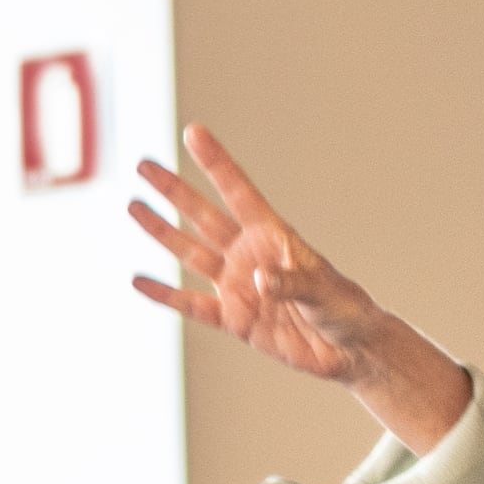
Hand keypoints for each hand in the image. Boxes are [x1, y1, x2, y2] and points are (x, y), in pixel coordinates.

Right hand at [129, 127, 470, 448]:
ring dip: (162, 231)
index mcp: (274, 237)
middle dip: (174, 191)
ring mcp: (237, 287)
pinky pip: (192, 305)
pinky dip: (165, 295)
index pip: (239, 193)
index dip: (216, 163)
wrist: (350, 350)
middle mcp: (249, 255)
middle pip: (203, 216)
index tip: (193, 132)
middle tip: (143, 164)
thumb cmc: (346, 309)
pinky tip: (139, 280)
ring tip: (134, 206)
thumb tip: (258, 279)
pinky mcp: (233, 320)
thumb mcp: (324, 292)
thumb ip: (291, 283)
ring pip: (190, 253)